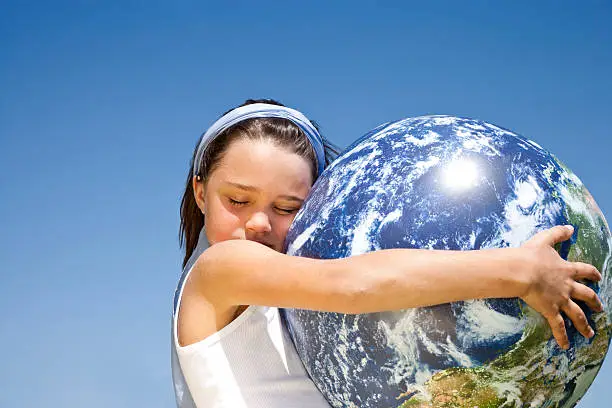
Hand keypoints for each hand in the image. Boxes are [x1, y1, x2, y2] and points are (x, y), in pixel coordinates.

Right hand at [519, 225, 602, 349]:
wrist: (522, 270)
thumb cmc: (530, 255)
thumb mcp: (545, 239)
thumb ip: (558, 233)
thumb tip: (570, 227)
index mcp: (567, 269)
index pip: (585, 271)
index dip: (593, 274)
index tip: (598, 277)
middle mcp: (567, 286)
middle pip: (586, 296)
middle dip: (594, 302)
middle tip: (600, 308)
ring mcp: (560, 300)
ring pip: (577, 315)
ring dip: (585, 325)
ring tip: (591, 333)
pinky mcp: (550, 310)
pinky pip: (558, 326)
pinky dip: (562, 337)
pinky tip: (566, 346)